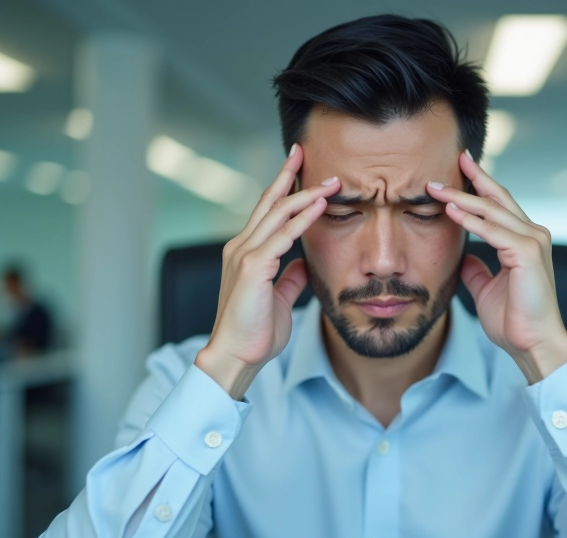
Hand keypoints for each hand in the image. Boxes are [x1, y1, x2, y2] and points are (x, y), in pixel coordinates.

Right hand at [195, 144, 340, 398]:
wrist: (236, 357)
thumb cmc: (255, 333)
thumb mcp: (280, 299)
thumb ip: (290, 279)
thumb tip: (304, 264)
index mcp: (247, 253)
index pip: (267, 212)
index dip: (283, 188)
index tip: (298, 167)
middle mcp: (242, 247)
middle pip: (269, 201)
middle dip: (288, 175)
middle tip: (304, 151)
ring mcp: (245, 255)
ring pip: (277, 213)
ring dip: (305, 194)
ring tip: (330, 180)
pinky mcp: (252, 267)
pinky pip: (282, 236)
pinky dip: (302, 218)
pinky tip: (320, 206)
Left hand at [426, 151, 566, 383]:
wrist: (532, 344)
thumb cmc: (514, 320)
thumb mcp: (486, 288)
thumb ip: (476, 269)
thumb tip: (463, 257)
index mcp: (525, 241)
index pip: (500, 204)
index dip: (480, 185)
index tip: (460, 168)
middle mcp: (533, 235)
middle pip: (498, 198)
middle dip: (474, 178)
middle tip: (454, 159)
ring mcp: (533, 242)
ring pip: (493, 211)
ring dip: (463, 197)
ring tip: (437, 187)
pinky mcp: (528, 253)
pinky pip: (493, 231)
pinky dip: (471, 221)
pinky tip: (451, 211)